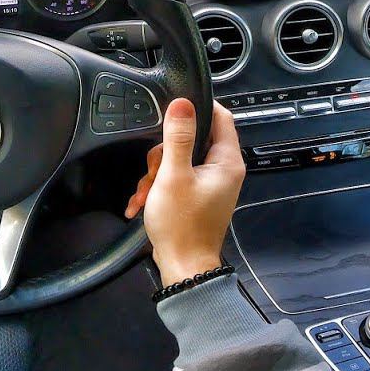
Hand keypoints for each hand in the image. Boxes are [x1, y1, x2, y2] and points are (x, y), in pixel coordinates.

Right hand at [124, 98, 244, 286]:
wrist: (182, 267)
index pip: (221, 117)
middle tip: (155, 170)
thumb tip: (183, 104)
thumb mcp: (174, 176)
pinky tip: (142, 201)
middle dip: (165, 153)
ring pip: (178, 160)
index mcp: (226, 162)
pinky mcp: (197, 196)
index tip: (173, 111)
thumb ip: (178, 137)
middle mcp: (223, 171)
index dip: (198, 108)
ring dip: (156, 174)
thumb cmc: (182, 226)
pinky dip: (158, 188)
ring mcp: (210, 184)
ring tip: (146, 192)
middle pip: (192, 140)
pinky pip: (176, 179)